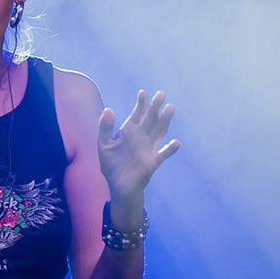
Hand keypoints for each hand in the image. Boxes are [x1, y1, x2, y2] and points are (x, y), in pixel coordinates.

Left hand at [97, 89, 178, 207]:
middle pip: (150, 119)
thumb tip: (109, 109)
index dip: (141, 104)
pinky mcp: (153, 162)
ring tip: (171, 108)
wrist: (118, 185)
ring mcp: (149, 148)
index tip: (143, 92)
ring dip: (165, 120)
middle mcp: (141, 137)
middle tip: (161, 94)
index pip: (137, 115)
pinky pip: (164, 154)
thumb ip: (105, 128)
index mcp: (128, 132)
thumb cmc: (111, 164)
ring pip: (159, 131)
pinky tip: (175, 143)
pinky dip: (170, 149)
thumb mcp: (104, 144)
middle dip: (155, 107)